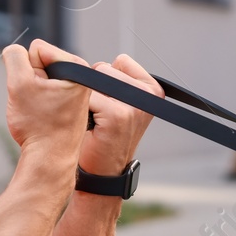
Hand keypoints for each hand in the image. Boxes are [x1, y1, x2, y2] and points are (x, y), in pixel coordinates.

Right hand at [3, 39, 91, 164]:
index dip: (28, 70)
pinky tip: (44, 119)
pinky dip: (39, 103)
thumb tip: (15, 51)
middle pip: (39, 63)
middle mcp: (82, 77)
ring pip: (40, 79)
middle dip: (31, 81)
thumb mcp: (19, 84)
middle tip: (38, 105)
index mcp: (78, 67)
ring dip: (33, 93)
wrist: (49, 160)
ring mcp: (77, 90)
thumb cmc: (38, 126)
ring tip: (41, 112)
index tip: (37, 93)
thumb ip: (14, 56)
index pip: (37, 49)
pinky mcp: (70, 103)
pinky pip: (45, 93)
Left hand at [78, 53, 163, 174]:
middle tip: (100, 115)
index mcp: (153, 88)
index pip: (120, 61)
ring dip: (88, 98)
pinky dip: (82, 110)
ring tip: (96, 120)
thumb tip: (98, 63)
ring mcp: (135, 105)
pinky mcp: (118, 115)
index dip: (106, 79)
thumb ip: (117, 79)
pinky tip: (91, 127)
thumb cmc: (106, 135)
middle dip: (95, 88)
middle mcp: (149, 95)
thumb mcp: (121, 102)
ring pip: (94, 80)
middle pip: (104, 68)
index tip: (109, 102)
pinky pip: (87, 96)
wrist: (103, 173)